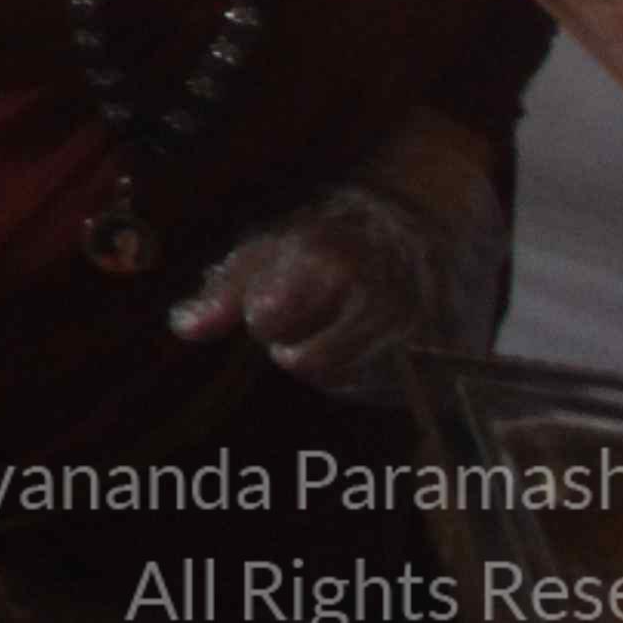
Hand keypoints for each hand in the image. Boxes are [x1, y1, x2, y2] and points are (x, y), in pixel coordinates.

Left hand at [171, 176, 501, 403]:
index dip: (263, 313)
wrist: (428, 229)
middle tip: (310, 311)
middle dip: (294, 341)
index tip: (274, 297)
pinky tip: (370, 341)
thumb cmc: (333, 238)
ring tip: (340, 322)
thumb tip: (184, 328)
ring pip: (341, 381)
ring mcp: (417, 335)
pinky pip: (381, 392)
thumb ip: (224, 289)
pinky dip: (365, 375)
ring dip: (328, 361)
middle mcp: (378, 298)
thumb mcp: (271, 246)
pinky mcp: (439, 364)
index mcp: (329, 261)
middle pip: (304, 361)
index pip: (267, 319)